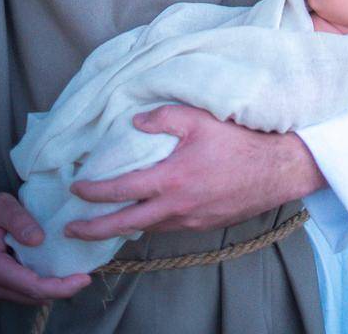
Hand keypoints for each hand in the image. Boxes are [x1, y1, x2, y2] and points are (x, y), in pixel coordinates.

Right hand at [0, 186, 91, 306]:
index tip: (83, 279)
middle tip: (85, 277)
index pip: (31, 286)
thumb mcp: (2, 205)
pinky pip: (23, 291)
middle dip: (61, 290)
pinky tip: (56, 272)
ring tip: (74, 275)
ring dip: (52, 289)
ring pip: (28, 297)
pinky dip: (41, 285)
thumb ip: (20, 221)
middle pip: (32, 297)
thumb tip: (39, 240)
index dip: (60, 287)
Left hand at [64, 104, 323, 241]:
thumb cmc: (239, 140)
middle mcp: (177, 207)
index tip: (75, 190)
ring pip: (147, 229)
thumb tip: (136, 122)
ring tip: (105, 222)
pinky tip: (146, 215)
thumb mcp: (199, 119)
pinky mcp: (204, 225)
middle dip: (94, 230)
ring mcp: (190, 221)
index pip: (122, 191)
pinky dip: (150, 224)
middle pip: (125, 225)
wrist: (276, 169)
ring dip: (123, 228)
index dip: (94, 192)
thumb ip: (164, 117)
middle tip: (71, 229)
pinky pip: (168, 227)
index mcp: (172, 180)